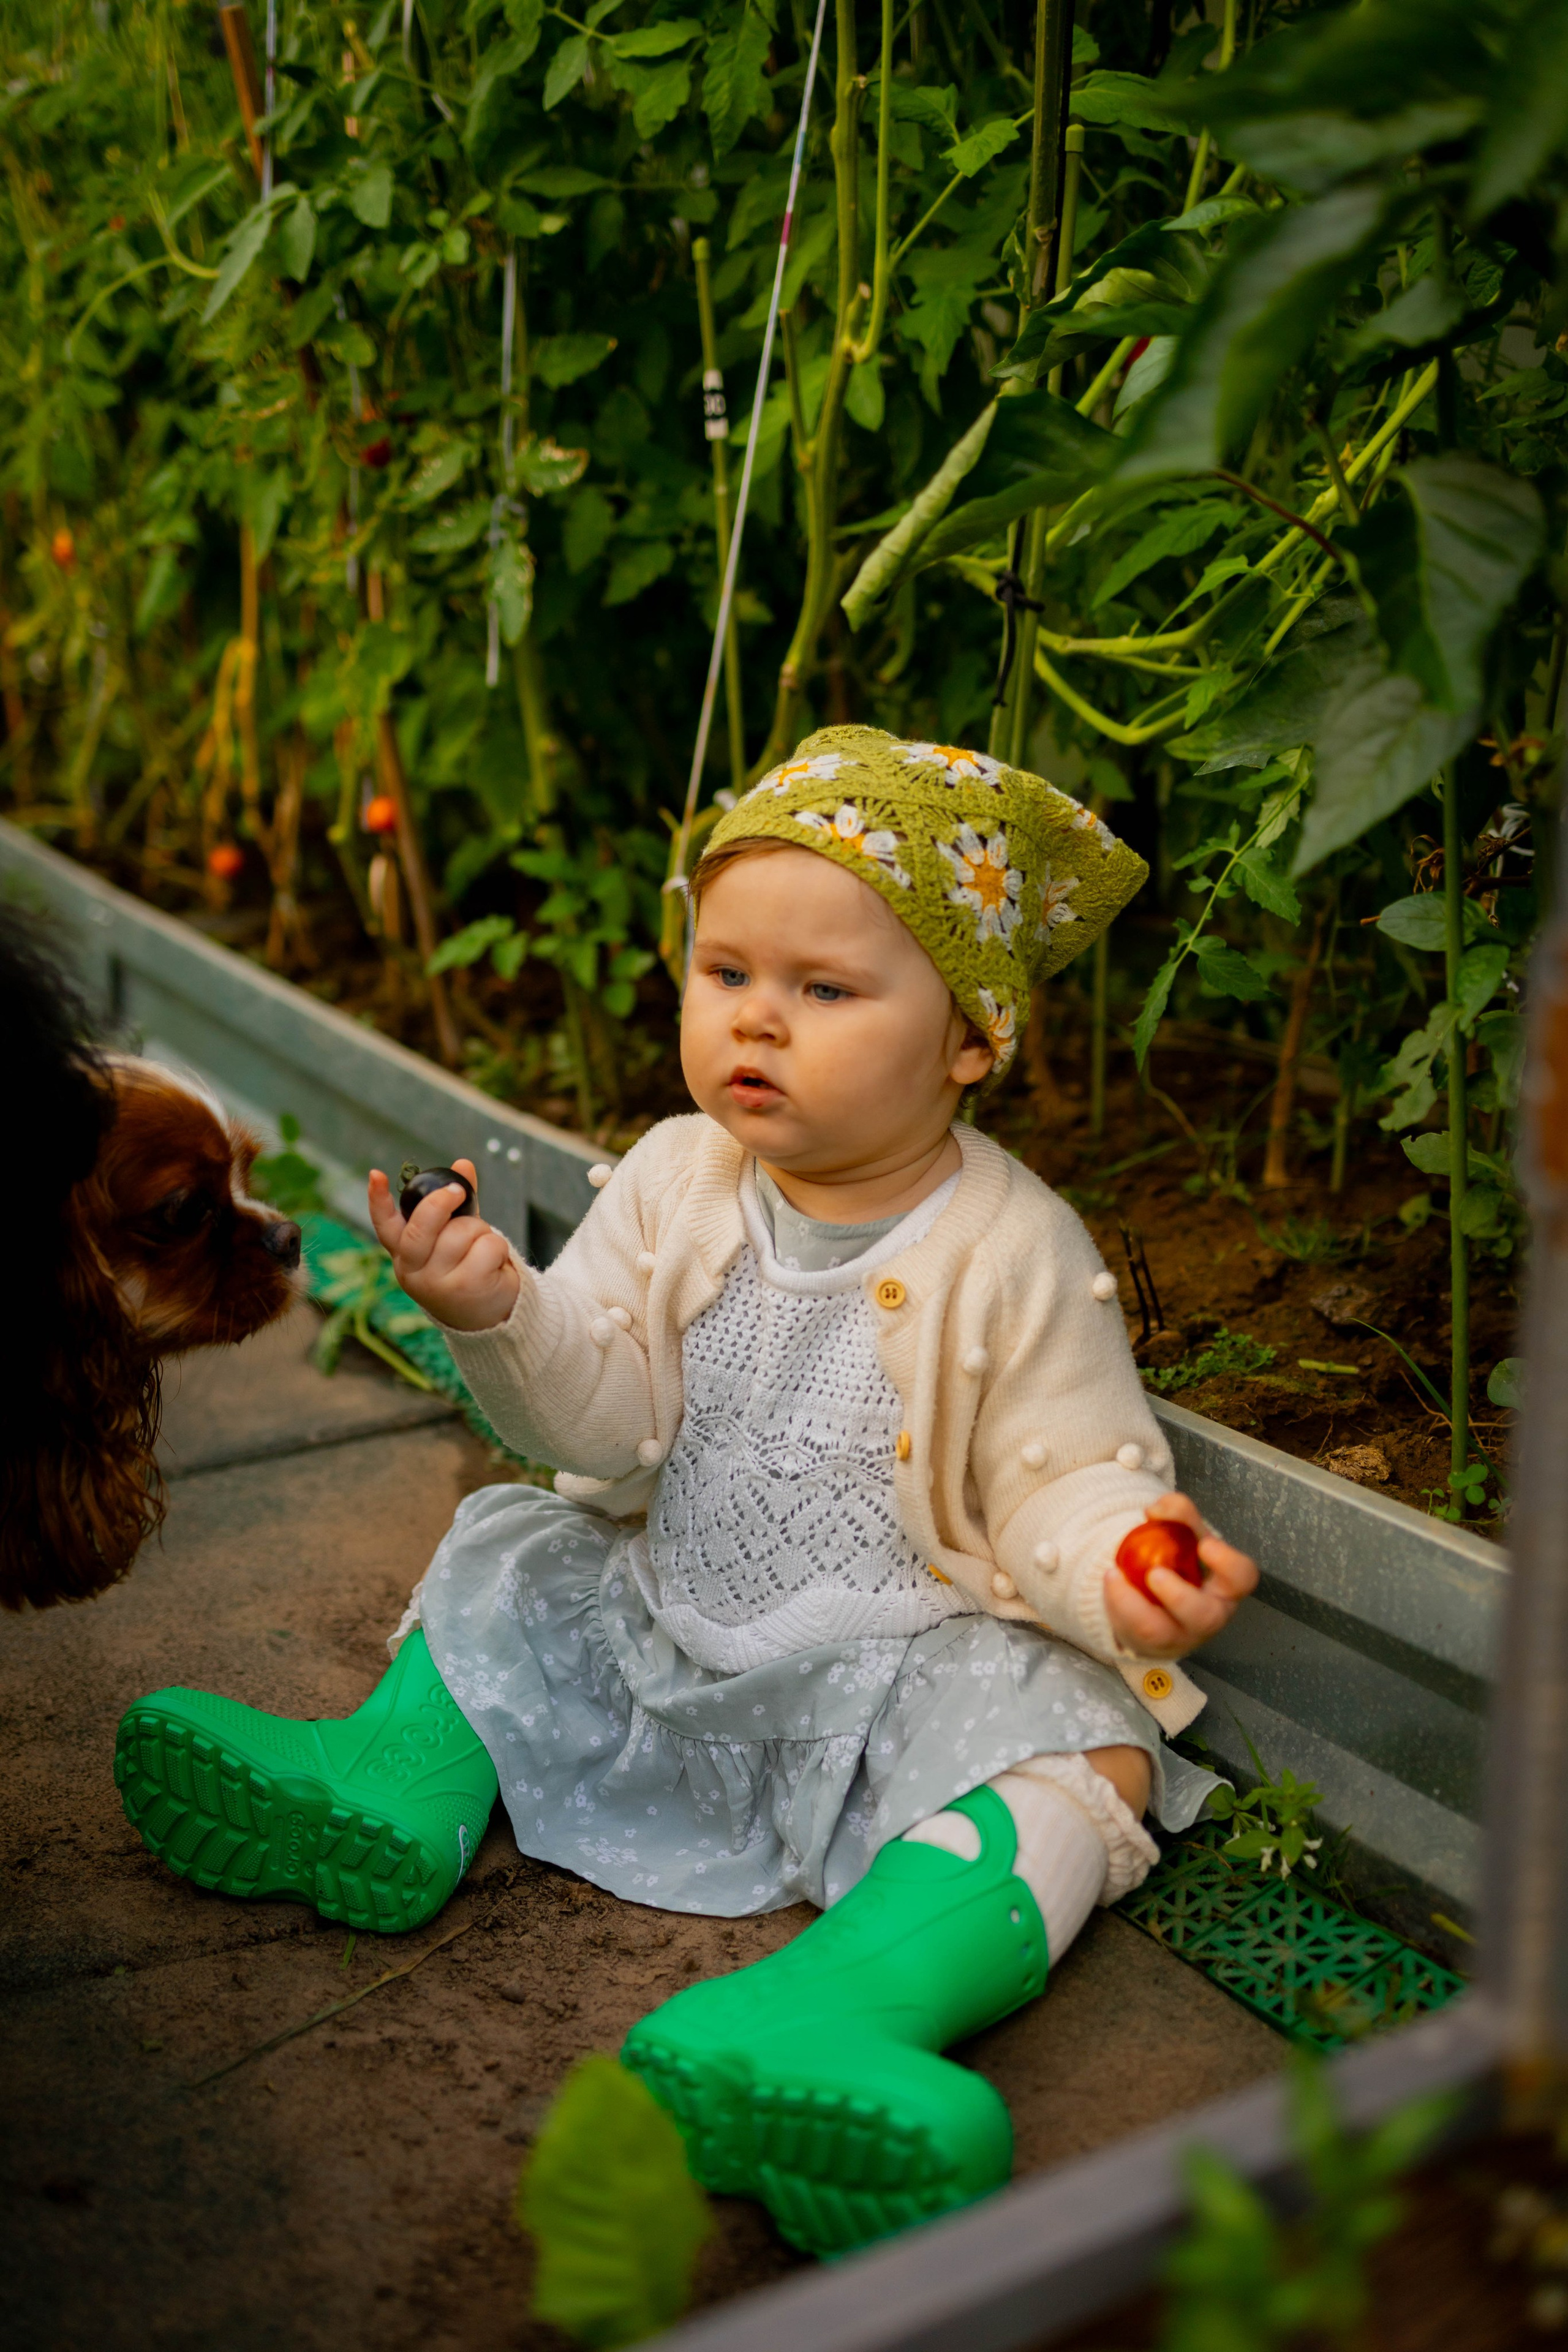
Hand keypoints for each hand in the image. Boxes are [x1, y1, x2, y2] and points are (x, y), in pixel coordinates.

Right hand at [366, 1158, 519, 1332]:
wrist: (487, 1318)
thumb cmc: (467, 1268)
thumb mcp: (457, 1235)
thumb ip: (457, 1203)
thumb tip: (463, 1164)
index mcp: (405, 1255)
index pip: (386, 1226)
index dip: (378, 1200)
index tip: (376, 1175)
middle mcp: (413, 1271)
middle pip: (423, 1225)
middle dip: (442, 1201)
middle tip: (458, 1191)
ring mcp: (437, 1282)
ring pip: (463, 1231)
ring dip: (481, 1232)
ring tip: (482, 1251)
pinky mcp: (466, 1287)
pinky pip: (488, 1245)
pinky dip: (498, 1248)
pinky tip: (494, 1267)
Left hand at [1103, 1492, 1256, 1660]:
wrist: (1159, 1600)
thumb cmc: (1181, 1565)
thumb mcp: (1185, 1534)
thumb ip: (1178, 1512)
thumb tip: (1156, 1511)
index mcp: (1225, 1587)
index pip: (1242, 1578)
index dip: (1228, 1564)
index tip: (1205, 1545)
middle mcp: (1208, 1616)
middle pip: (1205, 1616)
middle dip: (1179, 1596)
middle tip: (1155, 1573)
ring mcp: (1178, 1635)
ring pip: (1161, 1632)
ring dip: (1134, 1604)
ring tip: (1115, 1575)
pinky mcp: (1149, 1644)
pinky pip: (1131, 1630)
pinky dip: (1116, 1602)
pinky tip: (1111, 1579)